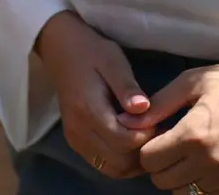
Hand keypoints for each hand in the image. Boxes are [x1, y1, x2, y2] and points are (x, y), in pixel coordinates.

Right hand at [35, 11, 154, 178]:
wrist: (60, 49)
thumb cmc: (90, 51)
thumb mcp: (112, 60)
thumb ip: (127, 86)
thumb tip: (143, 108)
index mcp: (88, 109)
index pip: (123, 141)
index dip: (146, 136)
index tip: (158, 120)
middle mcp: (79, 130)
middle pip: (120, 162)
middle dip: (143, 151)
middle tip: (156, 130)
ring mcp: (75, 139)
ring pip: (113, 169)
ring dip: (134, 161)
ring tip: (146, 138)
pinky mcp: (76, 142)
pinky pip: (104, 164)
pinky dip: (123, 162)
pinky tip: (133, 144)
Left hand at [126, 55, 218, 194]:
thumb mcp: (192, 82)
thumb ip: (158, 105)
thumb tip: (125, 120)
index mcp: (194, 134)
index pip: (149, 159)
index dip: (147, 145)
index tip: (158, 133)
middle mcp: (210, 161)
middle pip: (161, 180)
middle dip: (160, 162)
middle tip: (170, 143)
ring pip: (183, 191)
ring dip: (179, 175)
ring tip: (189, 152)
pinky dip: (199, 183)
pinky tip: (205, 161)